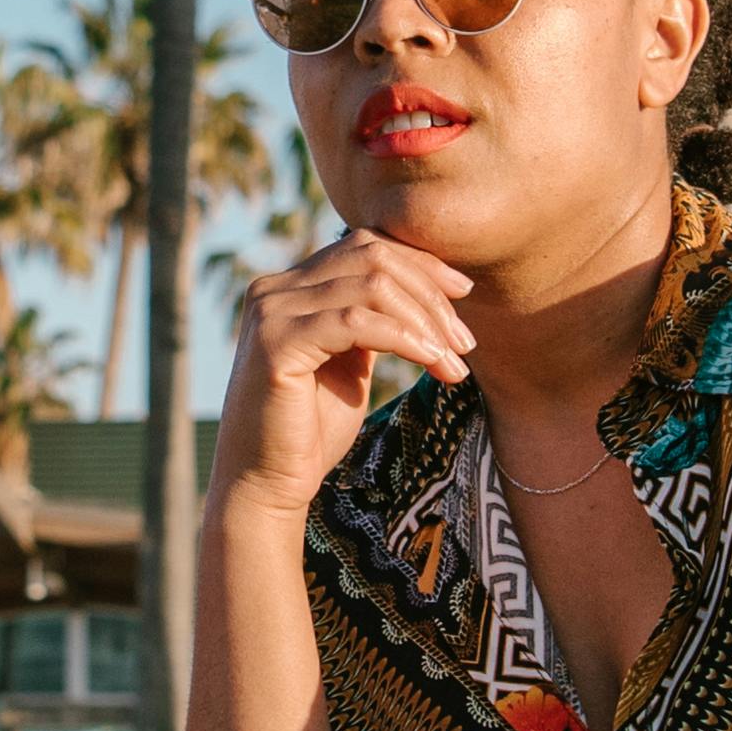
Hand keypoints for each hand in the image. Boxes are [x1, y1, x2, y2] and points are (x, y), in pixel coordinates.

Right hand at [212, 231, 473, 526]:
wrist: (266, 484)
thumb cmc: (311, 431)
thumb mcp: (350, 362)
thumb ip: (370, 321)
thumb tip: (423, 288)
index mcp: (290, 287)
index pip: (365, 246)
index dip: (420, 263)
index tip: (463, 292)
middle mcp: (274, 289)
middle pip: (372, 256)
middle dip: (429, 293)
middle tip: (465, 341)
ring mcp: (271, 312)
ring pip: (371, 284)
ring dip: (426, 321)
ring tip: (456, 362)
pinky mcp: (276, 342)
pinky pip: (356, 321)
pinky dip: (405, 338)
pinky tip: (432, 363)